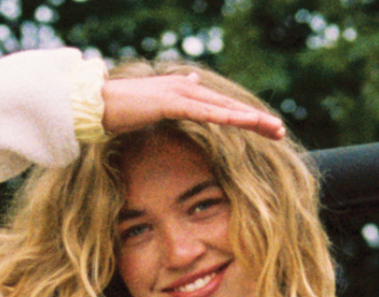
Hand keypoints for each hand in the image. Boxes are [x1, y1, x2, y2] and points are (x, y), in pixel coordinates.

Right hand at [101, 73, 285, 139]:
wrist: (97, 105)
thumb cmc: (122, 109)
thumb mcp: (156, 102)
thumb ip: (178, 96)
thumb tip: (195, 82)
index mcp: (186, 90)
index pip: (223, 106)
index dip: (246, 118)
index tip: (267, 130)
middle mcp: (188, 87)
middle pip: (230, 106)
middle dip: (257, 120)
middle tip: (281, 132)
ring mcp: (180, 93)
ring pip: (224, 108)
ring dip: (250, 120)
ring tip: (272, 130)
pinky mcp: (171, 102)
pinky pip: (204, 112)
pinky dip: (225, 118)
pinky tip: (244, 123)